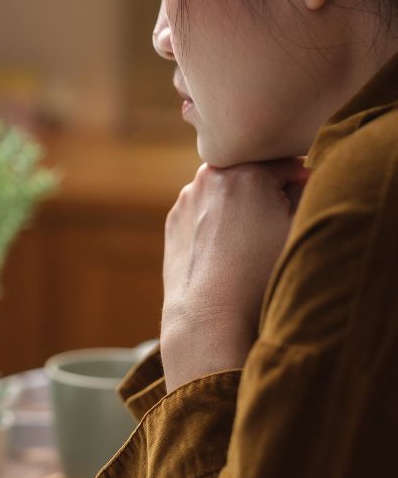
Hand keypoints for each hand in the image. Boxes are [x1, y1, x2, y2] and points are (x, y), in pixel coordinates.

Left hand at [161, 159, 309, 390]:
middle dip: (267, 189)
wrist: (209, 317)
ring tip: (250, 243)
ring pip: (224, 191)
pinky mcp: (173, 221)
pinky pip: (203, 211)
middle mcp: (208, 176)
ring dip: (240, 203)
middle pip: (250, 171)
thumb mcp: (297, 228)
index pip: (284, 160)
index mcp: (244, 170)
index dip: (301, 181)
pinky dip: (217, 221)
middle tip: (278, 223)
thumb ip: (304, 190)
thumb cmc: (261, 274)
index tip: (305, 204)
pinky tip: (227, 251)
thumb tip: (297, 177)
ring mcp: (186, 198)